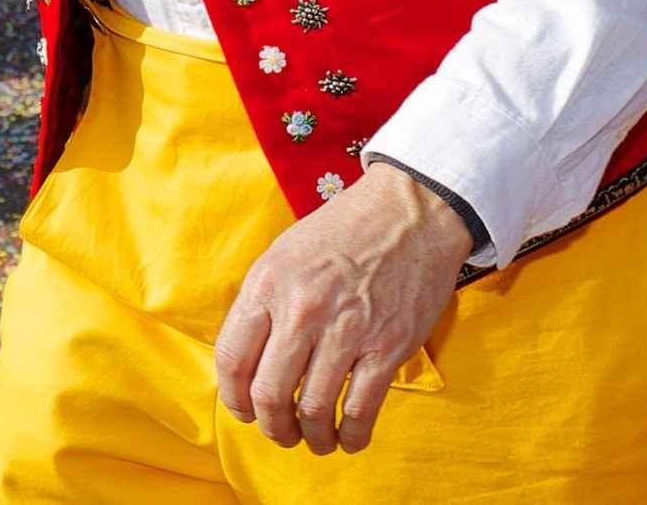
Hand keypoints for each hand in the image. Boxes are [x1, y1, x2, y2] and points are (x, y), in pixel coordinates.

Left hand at [210, 161, 471, 452]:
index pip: (232, 361)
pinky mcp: (388, 344)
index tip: (246, 411)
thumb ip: (263, 302)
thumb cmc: (347, 230)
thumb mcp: (286, 252)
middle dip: (272, 427)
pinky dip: (351, 435)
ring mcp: (347, 329)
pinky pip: (360, 409)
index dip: (234, 399)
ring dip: (310, 436)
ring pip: (312, 409)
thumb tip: (249, 360)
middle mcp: (303, 309)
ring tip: (316, 439)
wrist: (414, 208)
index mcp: (270, 284)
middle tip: (281, 431)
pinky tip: (350, 437)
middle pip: (268, 395)